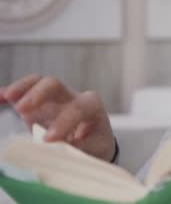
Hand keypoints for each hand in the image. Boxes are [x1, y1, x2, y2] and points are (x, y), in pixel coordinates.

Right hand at [0, 74, 115, 161]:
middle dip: (39, 94)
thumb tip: (58, 153)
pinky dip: (8, 94)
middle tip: (22, 110)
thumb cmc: (95, 145)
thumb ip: (78, 150)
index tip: (49, 139)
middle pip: (55, 85)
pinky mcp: (37, 104)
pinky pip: (22, 94)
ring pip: (37, 83)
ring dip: (21, 88)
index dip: (64, 121)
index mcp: (91, 107)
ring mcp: (52, 98)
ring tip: (8, 97)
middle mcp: (71, 97)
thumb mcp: (94, 150)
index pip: (79, 107)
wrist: (92, 142)